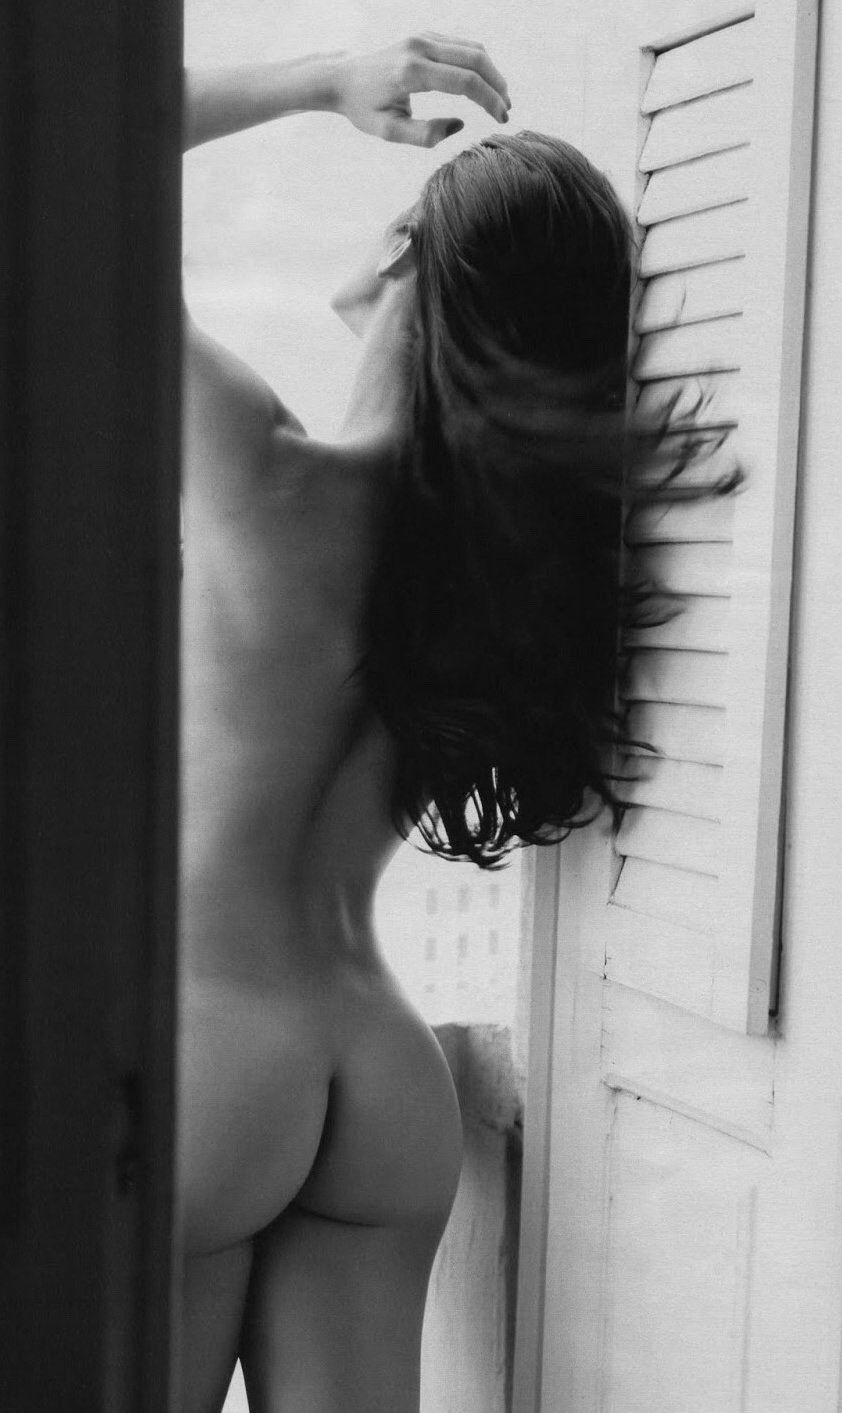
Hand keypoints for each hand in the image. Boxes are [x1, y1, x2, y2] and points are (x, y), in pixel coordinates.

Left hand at [333, 34, 510, 147]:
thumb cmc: (363, 108)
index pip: (464, 82)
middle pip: (475, 59)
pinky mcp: (424, 36)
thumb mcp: (389, 132)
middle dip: (497, 86)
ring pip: (471, 48)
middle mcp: (420, 47)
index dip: (489, 101)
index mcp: (411, 72)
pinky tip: (483, 85)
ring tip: (500, 99)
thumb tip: (459, 125)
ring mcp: (423, 37)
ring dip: (491, 73)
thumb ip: (424, 135)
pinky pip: (461, 45)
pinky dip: (478, 63)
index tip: (502, 118)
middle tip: (507, 110)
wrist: (341, 77)